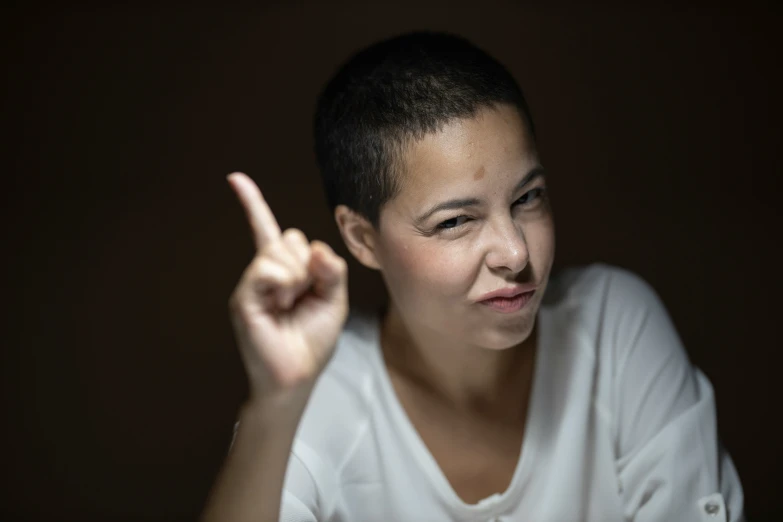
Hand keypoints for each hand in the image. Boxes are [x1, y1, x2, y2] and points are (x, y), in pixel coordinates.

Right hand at [226, 172, 348, 397]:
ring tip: (291, 304)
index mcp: (283, 270)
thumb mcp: (334, 299)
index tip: (235, 179)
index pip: (269, 229)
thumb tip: (313, 247)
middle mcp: (263, 273)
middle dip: (309, 266)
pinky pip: (268, 269)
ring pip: (282, 252)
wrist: (298, 374)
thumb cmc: (313, 338)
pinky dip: (285, 283)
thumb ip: (331, 270)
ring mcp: (252, 284)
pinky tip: (282, 302)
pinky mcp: (244, 298)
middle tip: (304, 296)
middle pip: (291, 238)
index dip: (252, 204)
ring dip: (298, 278)